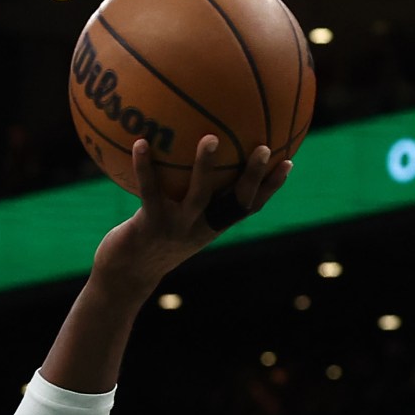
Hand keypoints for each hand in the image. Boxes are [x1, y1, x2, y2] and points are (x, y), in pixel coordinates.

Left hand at [94, 135, 293, 285]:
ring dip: (205, 167)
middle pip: (235, 201)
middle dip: (252, 176)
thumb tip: (191, 155)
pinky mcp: (151, 225)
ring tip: (210, 138)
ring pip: (199, 195)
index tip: (288, 162)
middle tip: (264, 147)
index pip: (248, 206)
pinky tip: (139, 144)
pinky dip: (144, 167)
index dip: (269, 188)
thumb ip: (184, 196)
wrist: (125, 276)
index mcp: (211, 225)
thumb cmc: (149, 242)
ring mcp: (177, 227)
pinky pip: (150, 191)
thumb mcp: (172, 221)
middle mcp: (200, 227)